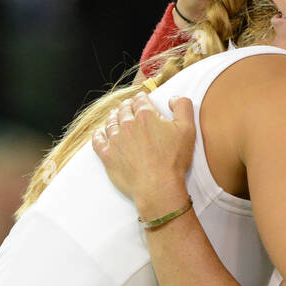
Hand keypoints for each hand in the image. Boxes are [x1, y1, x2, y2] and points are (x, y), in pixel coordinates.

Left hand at [93, 92, 194, 214]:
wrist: (158, 187)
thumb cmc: (173, 160)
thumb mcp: (188, 129)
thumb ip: (182, 106)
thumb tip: (172, 98)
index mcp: (146, 116)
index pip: (140, 100)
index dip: (142, 98)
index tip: (142, 100)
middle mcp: (127, 124)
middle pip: (124, 109)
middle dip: (127, 106)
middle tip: (129, 107)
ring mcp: (115, 140)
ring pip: (110, 122)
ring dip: (113, 117)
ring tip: (115, 116)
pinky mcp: (107, 155)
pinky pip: (97, 141)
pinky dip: (98, 135)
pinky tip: (99, 133)